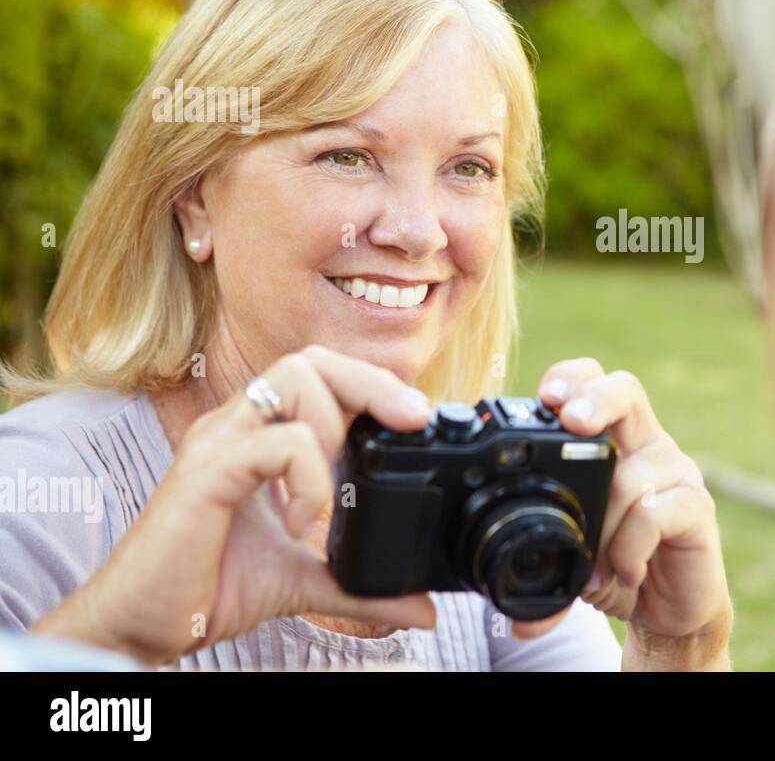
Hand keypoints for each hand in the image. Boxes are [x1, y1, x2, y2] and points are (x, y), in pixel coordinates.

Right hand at [32, 345, 439, 664]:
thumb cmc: (208, 587)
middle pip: (311, 359)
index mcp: (258, 436)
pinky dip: (308, 479)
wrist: (142, 625)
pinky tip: (301, 525)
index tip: (416, 421)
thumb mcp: (303, 580)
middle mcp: (237, 426)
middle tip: (410, 421)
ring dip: (335, 425)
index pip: (321, 376)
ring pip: (294, 376)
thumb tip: (422, 610)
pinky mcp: (206, 472)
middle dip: (371, 381)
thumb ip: (360, 584)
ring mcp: (219, 442)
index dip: (373, 386)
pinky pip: (276, 442)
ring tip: (333, 489)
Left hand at [513, 358, 732, 669]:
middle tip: (572, 422)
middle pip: (626, 391)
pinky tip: (626, 572)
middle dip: (595, 399)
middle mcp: (645, 445)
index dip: (570, 379)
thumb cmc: (616, 569)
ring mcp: (675, 472)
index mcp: (612, 441)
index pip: (592, 384)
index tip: (545, 397)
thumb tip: (493, 597)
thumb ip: (537, 562)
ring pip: (632, 472)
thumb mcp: (569, 558)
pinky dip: (629, 548)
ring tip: (597, 564)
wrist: (670, 613)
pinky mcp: (697, 506)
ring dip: (604, 524)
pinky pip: (655, 513)